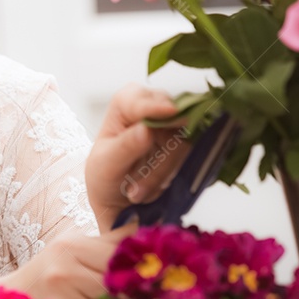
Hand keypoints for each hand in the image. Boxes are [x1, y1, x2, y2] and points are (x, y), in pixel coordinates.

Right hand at [3, 225, 135, 298]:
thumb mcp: (73, 246)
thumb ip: (108, 240)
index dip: (137, 264)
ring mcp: (64, 298)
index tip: (153, 270)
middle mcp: (65, 270)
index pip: (117, 255)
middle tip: (146, 291)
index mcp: (70, 246)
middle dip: (133, 289)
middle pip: (117, 282)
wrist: (14, 298)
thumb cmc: (48, 269)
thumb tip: (142, 225)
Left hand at [85, 83, 190, 231]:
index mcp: (125, 103)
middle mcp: (152, 109)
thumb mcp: (107, 164)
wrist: (118, 200)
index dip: (155, 106)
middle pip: (172, 118)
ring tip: (138, 193)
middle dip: (160, 155)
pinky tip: (153, 189)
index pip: (142, 98)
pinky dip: (173, 175)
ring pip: (186, 141)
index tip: (170, 112)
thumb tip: (145, 129)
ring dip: (164, 171)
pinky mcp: (187, 145)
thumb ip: (125, 146)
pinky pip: (193, 156)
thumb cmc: (105, 175)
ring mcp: (173, 127)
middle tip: (137, 187)